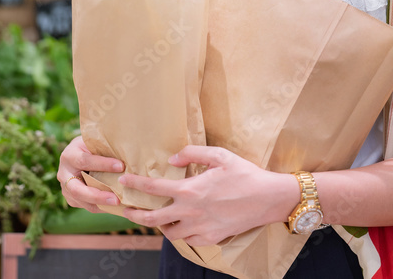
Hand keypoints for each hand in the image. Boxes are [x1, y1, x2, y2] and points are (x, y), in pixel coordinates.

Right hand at [58, 136, 123, 212]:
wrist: (79, 153)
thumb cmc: (92, 146)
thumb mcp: (95, 143)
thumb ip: (105, 150)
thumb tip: (127, 158)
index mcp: (69, 155)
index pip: (85, 161)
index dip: (103, 164)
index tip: (121, 166)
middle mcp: (63, 174)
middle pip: (77, 190)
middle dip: (97, 196)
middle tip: (117, 199)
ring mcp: (66, 188)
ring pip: (83, 201)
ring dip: (102, 204)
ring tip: (119, 204)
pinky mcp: (72, 199)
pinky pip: (88, 206)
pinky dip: (102, 207)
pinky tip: (116, 206)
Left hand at [118, 146, 298, 246]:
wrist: (268, 199)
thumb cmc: (244, 174)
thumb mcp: (219, 155)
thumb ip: (192, 153)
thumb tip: (172, 159)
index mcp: (190, 190)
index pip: (153, 188)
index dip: (134, 184)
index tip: (124, 181)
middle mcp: (190, 212)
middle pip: (152, 219)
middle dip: (134, 215)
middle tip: (125, 210)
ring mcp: (200, 228)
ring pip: (169, 233)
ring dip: (159, 225)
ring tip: (156, 218)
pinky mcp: (210, 238)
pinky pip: (187, 239)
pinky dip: (180, 232)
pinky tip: (181, 224)